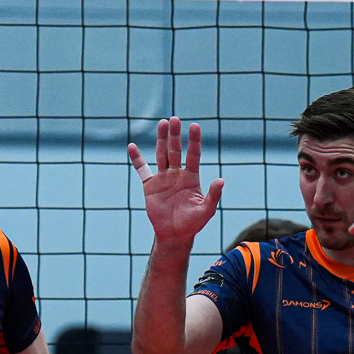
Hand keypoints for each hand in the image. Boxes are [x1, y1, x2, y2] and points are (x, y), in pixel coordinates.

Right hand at [131, 118, 220, 243]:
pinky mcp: (150, 186)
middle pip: (176, 150)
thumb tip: (221, 180)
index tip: (194, 126)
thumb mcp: (206, 210)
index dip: (194, 141)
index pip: (193, 155)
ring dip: (162, 139)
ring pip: (162, 154)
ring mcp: (163, 179)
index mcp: (192, 178)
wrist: (175, 234)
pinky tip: (132, 146)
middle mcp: (177, 174)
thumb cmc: (193, 223)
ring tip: (162, 123)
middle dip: (176, 135)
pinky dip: (137, 159)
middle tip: (175, 119)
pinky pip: (142, 169)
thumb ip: (213, 195)